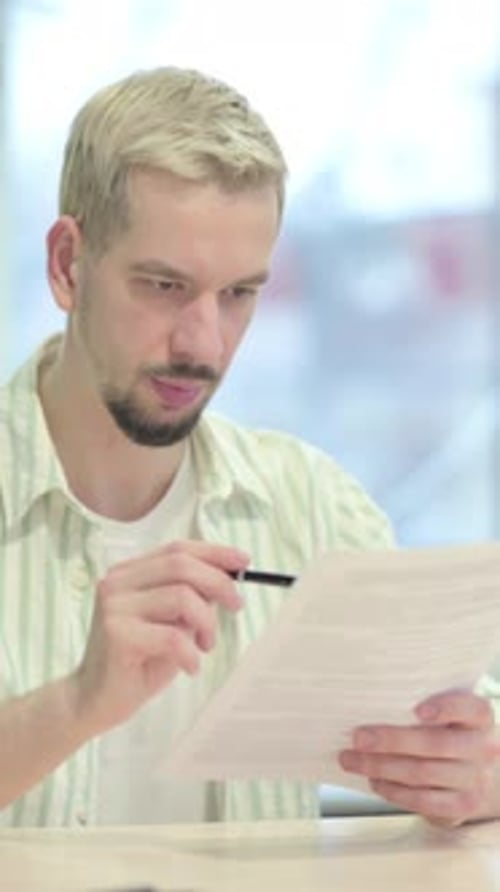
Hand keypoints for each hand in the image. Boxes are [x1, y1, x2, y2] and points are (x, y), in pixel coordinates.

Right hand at [71, 540, 247, 734]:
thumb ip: (190, 598)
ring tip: (205, 645)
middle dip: (218, 583)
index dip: (214, 552)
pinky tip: (190, 666)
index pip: (177, 550)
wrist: (96, 701)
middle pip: (181, 565)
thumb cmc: (138, 662)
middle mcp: (117, 582)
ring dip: (206, 622)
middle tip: (237, 606)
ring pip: (182, 597)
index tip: (243, 561)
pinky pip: (172, 637)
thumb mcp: (171, 623)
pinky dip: (191, 653)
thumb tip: (228, 579)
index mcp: (129, 573)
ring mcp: (113, 606)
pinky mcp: (117, 635)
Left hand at [338, 690, 499, 825]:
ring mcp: (475, 779)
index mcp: (479, 717)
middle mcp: (483, 748)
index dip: (444, 709)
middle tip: (358, 738)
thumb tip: (371, 703)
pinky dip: (394, 791)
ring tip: (352, 760)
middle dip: (391, 741)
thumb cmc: (451, 733)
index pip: (468, 708)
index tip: (417, 711)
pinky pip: (423, 800)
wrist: (479, 773)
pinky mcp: (462, 806)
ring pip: (422, 773)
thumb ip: (424, 705)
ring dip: (381, 767)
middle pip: (434, 744)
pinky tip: (375, 781)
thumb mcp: (449, 714)